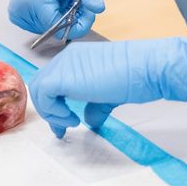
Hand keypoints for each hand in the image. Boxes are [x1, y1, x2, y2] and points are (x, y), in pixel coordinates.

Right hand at [8, 0, 104, 38]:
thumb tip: (99, 8)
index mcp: (33, 1)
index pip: (60, 30)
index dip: (78, 24)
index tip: (88, 12)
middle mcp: (20, 11)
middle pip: (55, 30)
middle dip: (71, 19)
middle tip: (76, 0)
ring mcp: (16, 14)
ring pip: (49, 29)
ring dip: (62, 18)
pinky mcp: (17, 15)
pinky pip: (42, 25)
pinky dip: (53, 16)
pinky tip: (54, 1)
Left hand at [29, 35, 186, 136]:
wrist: (147, 68)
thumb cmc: (137, 77)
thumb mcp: (110, 94)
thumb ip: (95, 105)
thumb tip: (90, 120)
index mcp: (78, 58)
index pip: (54, 81)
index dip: (55, 104)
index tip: (65, 123)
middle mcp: (68, 58)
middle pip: (42, 85)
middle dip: (50, 110)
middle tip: (63, 128)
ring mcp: (64, 65)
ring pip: (39, 90)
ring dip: (51, 112)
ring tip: (69, 123)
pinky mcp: (63, 76)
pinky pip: (44, 95)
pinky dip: (52, 111)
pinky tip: (71, 119)